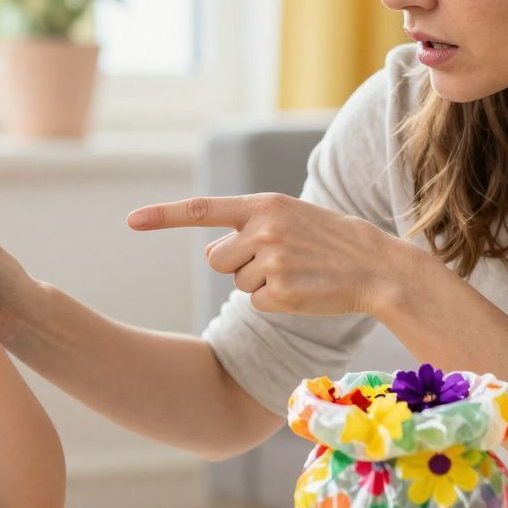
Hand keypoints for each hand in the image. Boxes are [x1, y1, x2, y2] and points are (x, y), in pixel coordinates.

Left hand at [127, 193, 415, 316]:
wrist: (375, 266)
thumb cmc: (330, 241)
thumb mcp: (290, 217)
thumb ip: (248, 226)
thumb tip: (211, 251)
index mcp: (263, 204)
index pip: (202, 210)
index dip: (163, 216)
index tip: (131, 221)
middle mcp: (263, 229)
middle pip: (217, 258)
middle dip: (237, 264)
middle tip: (278, 260)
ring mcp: (270, 261)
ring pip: (237, 282)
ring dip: (259, 283)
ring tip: (296, 271)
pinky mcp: (279, 292)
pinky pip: (256, 303)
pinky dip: (275, 302)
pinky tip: (303, 289)